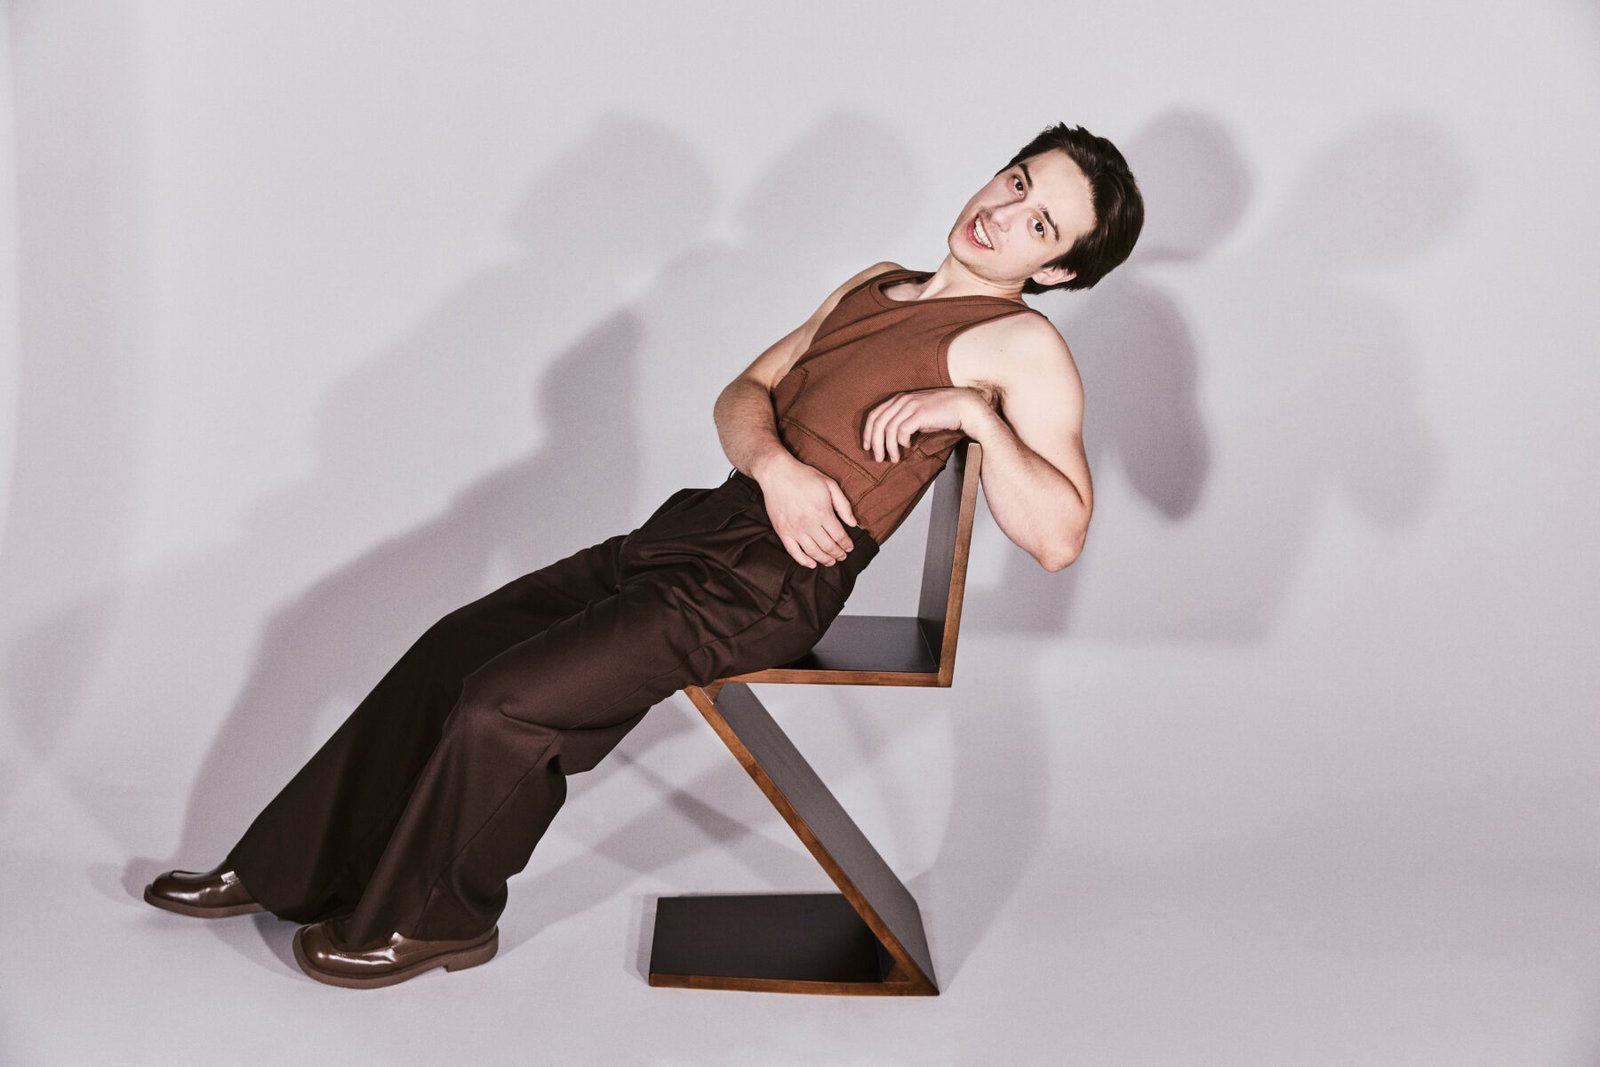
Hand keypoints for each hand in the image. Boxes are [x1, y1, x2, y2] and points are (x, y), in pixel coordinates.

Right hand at [754, 454, 858, 567]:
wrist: (777, 473)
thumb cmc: (804, 476)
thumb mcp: (830, 485)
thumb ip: (843, 505)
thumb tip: (853, 523)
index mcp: (823, 512)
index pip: (839, 536)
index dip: (846, 544)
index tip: (850, 547)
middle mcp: (809, 524)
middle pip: (828, 546)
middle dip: (838, 554)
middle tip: (843, 556)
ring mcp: (794, 529)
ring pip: (813, 552)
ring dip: (824, 560)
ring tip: (831, 562)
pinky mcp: (782, 532)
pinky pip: (794, 552)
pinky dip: (804, 561)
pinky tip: (811, 563)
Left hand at [862, 387, 985, 462]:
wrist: (965, 407)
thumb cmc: (943, 413)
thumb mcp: (919, 414)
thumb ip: (905, 421)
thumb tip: (894, 439)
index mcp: (900, 398)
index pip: (875, 414)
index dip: (867, 432)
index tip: (867, 446)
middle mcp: (903, 400)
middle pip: (878, 422)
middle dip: (875, 442)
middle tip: (878, 458)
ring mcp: (911, 405)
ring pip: (889, 429)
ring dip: (889, 447)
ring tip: (893, 458)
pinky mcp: (920, 413)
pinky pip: (902, 431)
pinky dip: (901, 442)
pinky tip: (908, 447)